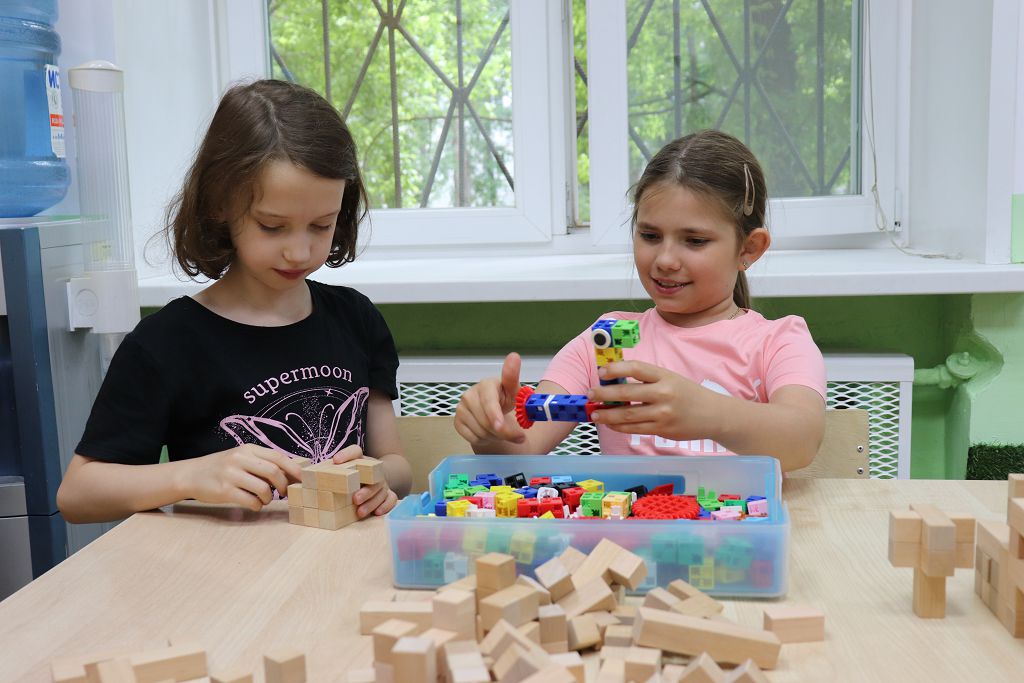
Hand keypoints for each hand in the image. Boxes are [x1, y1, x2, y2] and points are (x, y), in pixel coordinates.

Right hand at [178, 445, 303, 511]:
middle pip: (274, 472)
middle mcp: (240, 458)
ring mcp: (231, 474)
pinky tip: (254, 504)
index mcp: (248, 449)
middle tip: (283, 493)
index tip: (303, 479)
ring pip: (264, 488)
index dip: (294, 469)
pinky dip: (257, 505)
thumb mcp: (241, 458)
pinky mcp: (224, 491)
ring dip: (269, 497)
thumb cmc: (221, 467)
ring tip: (265, 499)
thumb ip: (262, 462)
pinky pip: (250, 500)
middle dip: (284, 485)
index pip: (278, 456)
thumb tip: (291, 471)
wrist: (190, 475)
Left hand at [331, 444, 396, 517]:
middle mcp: (372, 470)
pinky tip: (377, 512)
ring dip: (372, 502)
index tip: (335, 461)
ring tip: (360, 512)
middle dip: (365, 490)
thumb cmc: (351, 474)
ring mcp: (382, 482)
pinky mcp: (388, 493)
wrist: (375, 474)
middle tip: (355, 499)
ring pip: (381, 491)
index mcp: (360, 460)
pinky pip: (391, 498)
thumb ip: (325, 470)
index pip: (355, 451)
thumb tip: (301, 474)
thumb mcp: (340, 470)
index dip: (346, 454)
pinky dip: (386, 505)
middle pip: (373, 477)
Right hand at [454, 352, 526, 445]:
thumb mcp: (514, 390)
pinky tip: (490, 432)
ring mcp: (461, 408)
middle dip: (504, 432)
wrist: (493, 409)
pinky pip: (473, 438)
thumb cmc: (505, 397)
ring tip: (501, 429)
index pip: (489, 401)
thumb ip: (513, 379)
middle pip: (486, 421)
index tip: (500, 426)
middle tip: (519, 437)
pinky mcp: (457, 421)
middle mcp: (470, 395)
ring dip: (495, 436)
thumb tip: (514, 356)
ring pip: (481, 432)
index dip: (494, 415)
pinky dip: (485, 439)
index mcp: (486, 384)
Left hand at [587, 361, 724, 440]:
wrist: (713, 415)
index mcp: (664, 376)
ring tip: (595, 413)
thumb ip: (647, 380)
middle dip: (604, 394)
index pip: (636, 368)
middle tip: (590, 393)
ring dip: (607, 415)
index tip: (601, 372)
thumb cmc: (687, 394)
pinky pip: (635, 429)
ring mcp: (662, 414)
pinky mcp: (662, 430)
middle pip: (626, 394)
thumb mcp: (671, 379)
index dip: (615, 369)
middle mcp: (663, 394)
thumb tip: (615, 382)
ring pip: (627, 415)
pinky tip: (610, 423)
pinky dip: (619, 426)